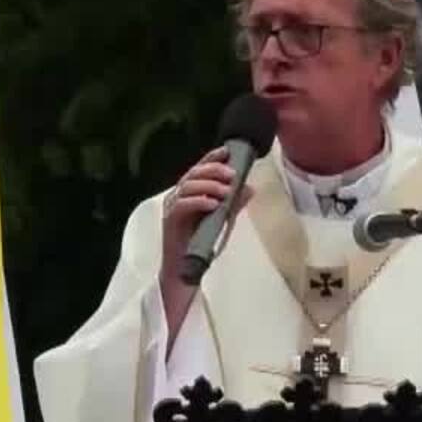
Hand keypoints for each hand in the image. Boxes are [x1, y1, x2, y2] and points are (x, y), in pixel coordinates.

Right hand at [161, 147, 255, 278]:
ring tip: (226, 192)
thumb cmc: (201, 242)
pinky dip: (199, 201)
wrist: (185, 269)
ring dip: (209, 186)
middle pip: (193, 173)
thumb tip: (250, 188)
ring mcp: (172, 207)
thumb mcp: (222, 219)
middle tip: (232, 175)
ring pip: (188, 186)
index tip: (227, 152)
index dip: (212, 158)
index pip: (199, 168)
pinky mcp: (170, 221)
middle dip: (214, 170)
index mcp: (189, 192)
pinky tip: (213, 204)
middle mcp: (178, 196)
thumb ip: (234, 204)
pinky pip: (182, 205)